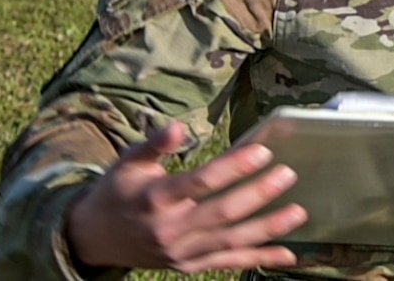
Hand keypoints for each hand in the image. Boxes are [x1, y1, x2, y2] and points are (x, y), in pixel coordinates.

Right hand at [64, 121, 306, 273]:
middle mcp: (169, 229)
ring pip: (230, 242)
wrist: (93, 238)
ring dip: (267, 229)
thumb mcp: (129, 162)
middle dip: (258, 195)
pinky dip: (258, 260)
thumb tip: (178, 127)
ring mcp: (180, 252)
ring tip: (299, 213)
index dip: (233, 167)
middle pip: (221, 213)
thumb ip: (155, 144)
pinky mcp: (188, 266)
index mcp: (155, 199)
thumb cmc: (118, 191)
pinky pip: (228, 263)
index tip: (263, 151)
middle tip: (289, 175)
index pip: (200, 182)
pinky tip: (288, 255)